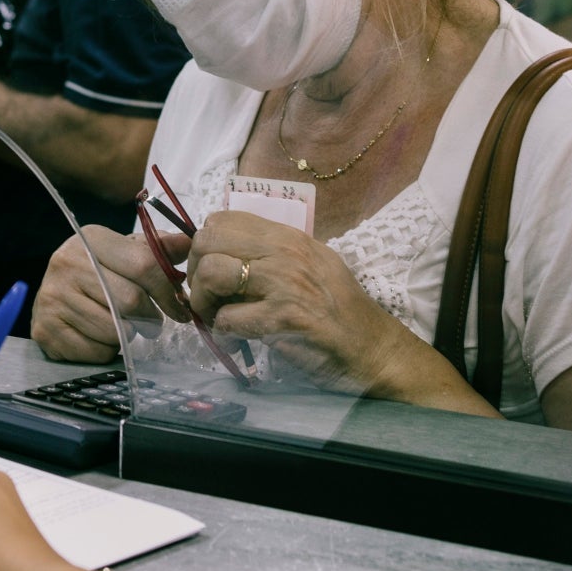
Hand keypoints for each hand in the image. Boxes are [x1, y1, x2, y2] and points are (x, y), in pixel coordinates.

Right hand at [33, 221, 184, 360]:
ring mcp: (52, 297)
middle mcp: (66, 263)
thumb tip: (189, 242)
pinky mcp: (46, 329)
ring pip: (115, 330)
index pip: (144, 265)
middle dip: (151, 317)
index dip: (169, 291)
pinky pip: (97, 351)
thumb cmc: (97, 272)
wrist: (52, 293)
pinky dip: (106, 350)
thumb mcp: (125, 252)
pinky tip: (98, 336)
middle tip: (151, 322)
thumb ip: (158, 249)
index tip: (180, 308)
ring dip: (128, 334)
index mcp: (91, 239)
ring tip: (120, 325)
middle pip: (131, 300)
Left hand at [186, 211, 423, 395]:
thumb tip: (227, 255)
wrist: (375, 350)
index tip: (213, 272)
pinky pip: (227, 319)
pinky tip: (238, 339)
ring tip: (219, 319)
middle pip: (208, 241)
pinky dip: (223, 333)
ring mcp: (285, 284)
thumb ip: (272, 255)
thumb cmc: (341, 312)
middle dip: (196, 273)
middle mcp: (285, 253)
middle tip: (210, 299)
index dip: (206, 247)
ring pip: (211, 274)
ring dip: (205, 303)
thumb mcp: (310, 266)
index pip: (222, 220)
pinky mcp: (284, 319)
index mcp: (289, 237)